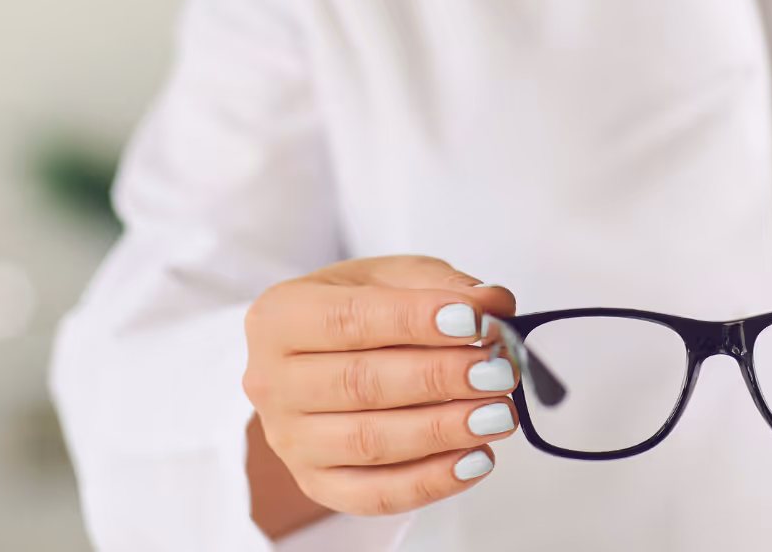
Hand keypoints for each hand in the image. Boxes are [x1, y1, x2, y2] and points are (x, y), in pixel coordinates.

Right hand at [243, 256, 518, 517]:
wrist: (320, 357)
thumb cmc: (358, 310)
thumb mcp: (394, 277)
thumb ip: (443, 286)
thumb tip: (494, 305)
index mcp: (280, 317)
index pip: (348, 319)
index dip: (415, 321)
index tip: (476, 321)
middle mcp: (271, 382)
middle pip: (360, 384)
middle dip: (440, 377)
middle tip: (500, 370)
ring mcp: (289, 440)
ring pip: (370, 442)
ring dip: (443, 430)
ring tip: (499, 413)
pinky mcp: (315, 483)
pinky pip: (375, 494)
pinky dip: (431, 481)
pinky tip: (476, 459)